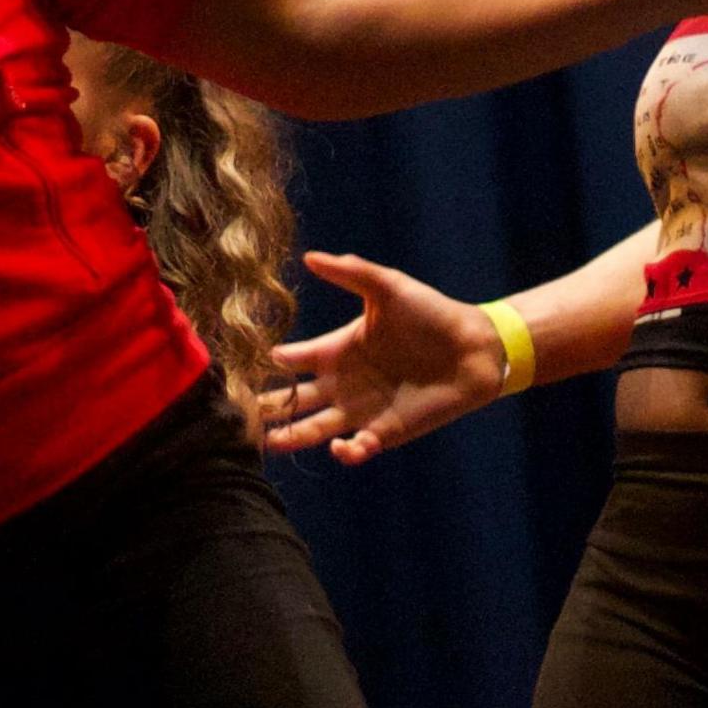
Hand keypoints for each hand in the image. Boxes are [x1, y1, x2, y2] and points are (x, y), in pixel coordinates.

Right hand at [262, 254, 507, 463]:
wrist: (473, 348)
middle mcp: (341, 383)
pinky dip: (346, 451)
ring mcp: (360, 410)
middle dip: (266, 407)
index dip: (266, 363)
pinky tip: (343, 445)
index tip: (234, 369)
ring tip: (269, 443)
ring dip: (292, 437)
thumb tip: (311, 256)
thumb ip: (350, 272)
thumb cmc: (431, 313)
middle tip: (238, 415)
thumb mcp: (388, 287)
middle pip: (292, 399)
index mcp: (337, 349)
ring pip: (314, 429)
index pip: (291, 360)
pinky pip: (356, 447)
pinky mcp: (384, 432)